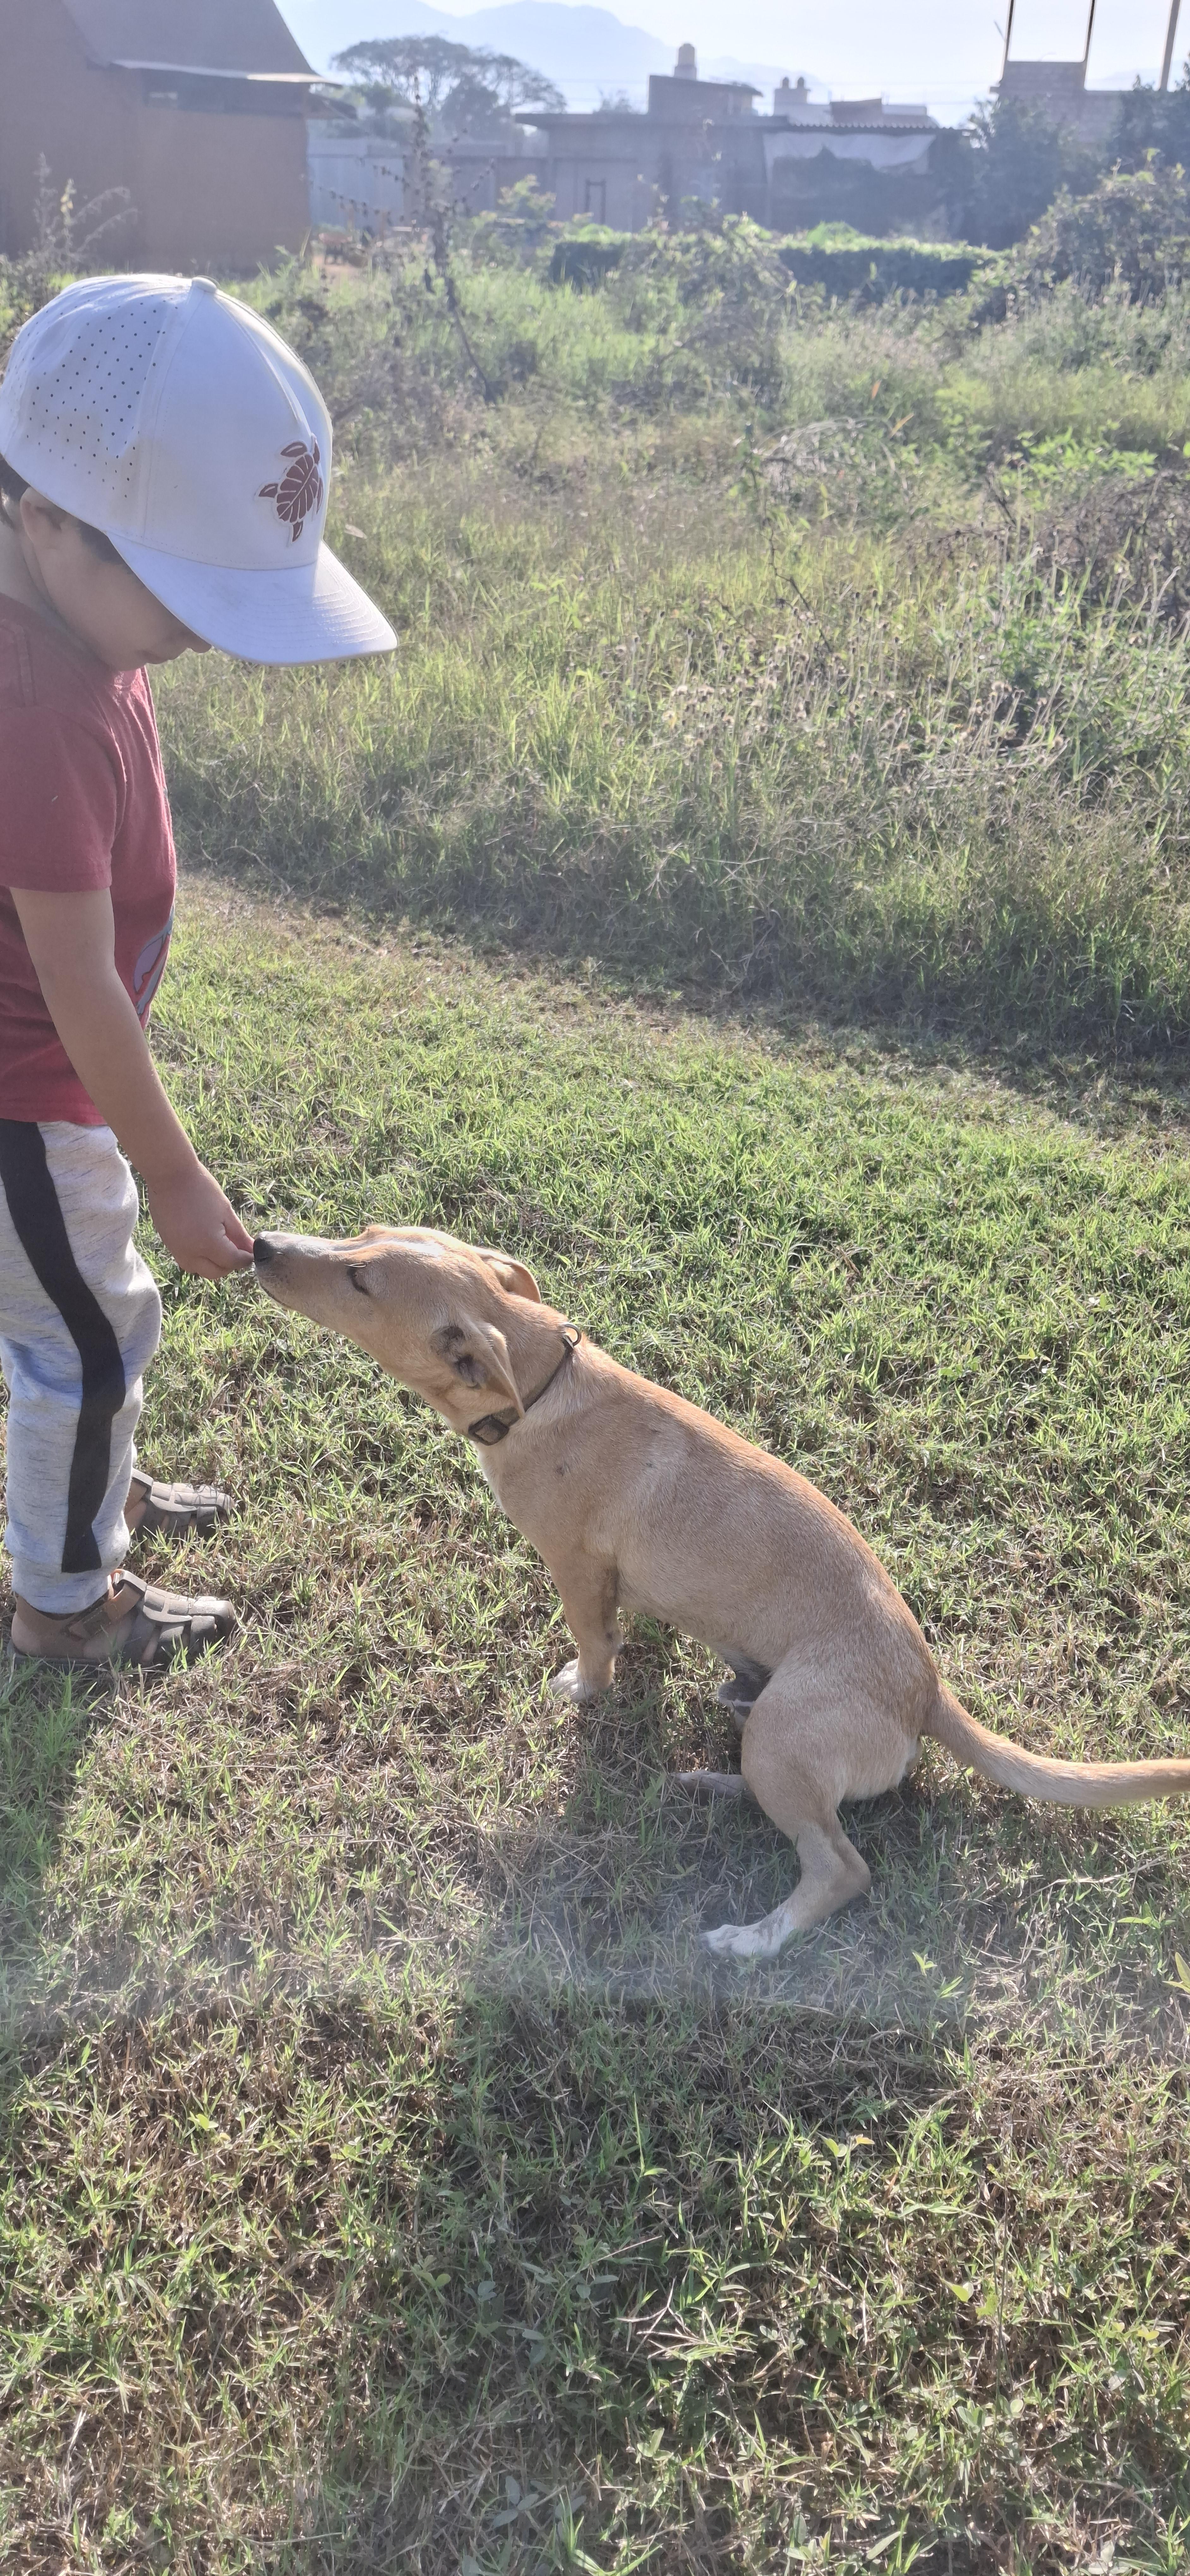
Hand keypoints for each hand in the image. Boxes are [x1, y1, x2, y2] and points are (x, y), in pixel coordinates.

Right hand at [146, 1158, 254, 1277]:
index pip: (233, 1262)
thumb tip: (251, 1250)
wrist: (169, 1176)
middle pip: (216, 1272)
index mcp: (208, 1244)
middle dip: (230, 1265)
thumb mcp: (225, 1211)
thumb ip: (239, 1235)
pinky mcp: (169, 1246)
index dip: (246, 1259)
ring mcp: (177, 1251)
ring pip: (201, 1270)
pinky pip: (188, 1261)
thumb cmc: (201, 1188)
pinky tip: (205, 1241)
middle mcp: (191, 1253)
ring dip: (214, 1264)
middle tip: (238, 1249)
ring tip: (221, 1245)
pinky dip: (200, 1258)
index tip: (252, 1252)